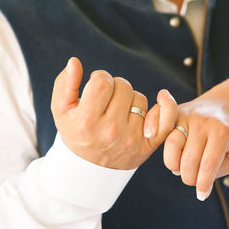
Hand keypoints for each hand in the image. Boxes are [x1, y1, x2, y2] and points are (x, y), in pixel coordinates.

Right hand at [51, 57, 176, 169]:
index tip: (96, 87)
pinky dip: (167, 106)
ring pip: (140, 98)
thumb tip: (75, 62)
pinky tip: (162, 97)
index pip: (103, 82)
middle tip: (107, 100)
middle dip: (115, 88)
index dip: (99, 78)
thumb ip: (65, 84)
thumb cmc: (76, 132)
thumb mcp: (62, 110)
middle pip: (124, 86)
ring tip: (119, 112)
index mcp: (88, 121)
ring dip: (130, 99)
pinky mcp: (149, 144)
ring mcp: (133, 138)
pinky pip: (166, 119)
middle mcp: (112, 131)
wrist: (92, 167)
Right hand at [159, 99, 228, 200]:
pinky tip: (174, 159)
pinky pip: (163, 135)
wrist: (221, 108)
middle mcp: (203, 123)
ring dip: (174, 167)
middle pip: (188, 160)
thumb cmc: (226, 138)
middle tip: (193, 181)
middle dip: (189, 178)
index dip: (203, 184)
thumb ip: (217, 170)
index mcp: (222, 133)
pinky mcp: (174, 114)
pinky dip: (165, 152)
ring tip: (182, 170)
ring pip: (172, 146)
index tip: (201, 196)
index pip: (208, 165)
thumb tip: (194, 180)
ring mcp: (187, 116)